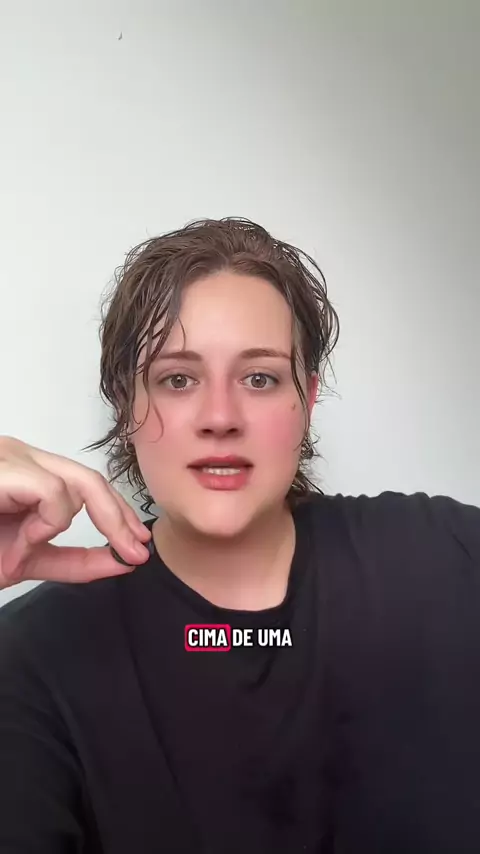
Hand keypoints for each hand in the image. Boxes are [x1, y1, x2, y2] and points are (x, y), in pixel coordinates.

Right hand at [0, 436, 151, 589]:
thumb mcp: (30, 560)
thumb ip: (76, 561)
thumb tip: (126, 562)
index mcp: (29, 473)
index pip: (90, 483)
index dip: (120, 512)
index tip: (139, 543)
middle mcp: (24, 457)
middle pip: (92, 478)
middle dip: (119, 517)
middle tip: (134, 551)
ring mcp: (15, 457)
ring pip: (77, 484)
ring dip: (60, 525)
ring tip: (24, 546)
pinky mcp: (6, 466)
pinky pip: (53, 491)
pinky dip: (47, 522)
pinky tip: (22, 536)